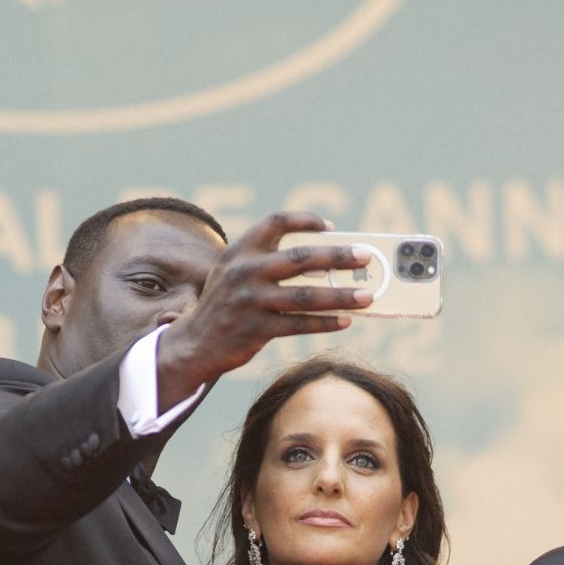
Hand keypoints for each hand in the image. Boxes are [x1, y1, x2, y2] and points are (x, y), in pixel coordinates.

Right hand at [156, 210, 371, 407]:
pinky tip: (345, 321)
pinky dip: (325, 323)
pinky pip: (299, 324)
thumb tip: (326, 264)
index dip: (306, 221)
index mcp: (240, 250)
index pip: (277, 222)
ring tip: (368, 296)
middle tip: (366, 257)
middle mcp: (244, 271)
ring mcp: (250, 301)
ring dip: (341, 296)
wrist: (195, 343)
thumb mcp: (233, 272)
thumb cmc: (225, 304)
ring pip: (306, 296)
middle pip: (301, 258)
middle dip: (338, 257)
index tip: (331, 227)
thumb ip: (266, 260)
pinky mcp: (256, 329)